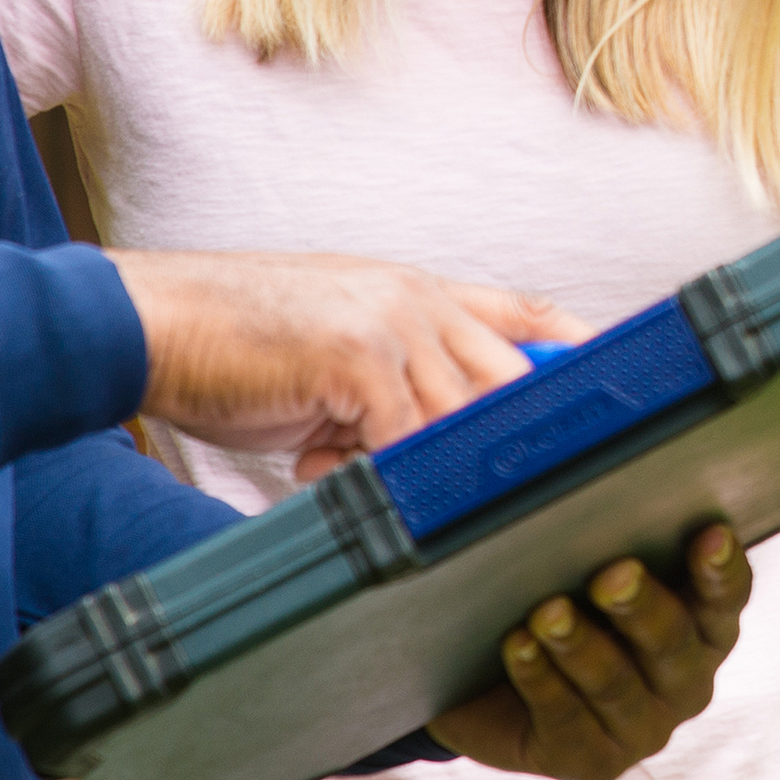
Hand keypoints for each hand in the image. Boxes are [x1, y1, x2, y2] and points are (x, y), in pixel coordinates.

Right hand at [108, 251, 576, 479]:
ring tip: (354, 466)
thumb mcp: (330, 357)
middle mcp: (418, 300)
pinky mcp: (360, 359)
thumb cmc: (230, 345)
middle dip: (506, 438)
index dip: (578, 349)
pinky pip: (404, 438)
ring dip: (418, 463)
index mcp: (416, 292)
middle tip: (492, 487)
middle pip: (510, 376)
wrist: (150, 320)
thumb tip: (418, 459)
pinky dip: (372, 472)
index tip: (629, 382)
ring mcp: (394, 324)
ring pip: (458, 417)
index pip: (524, 314)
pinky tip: (312, 465)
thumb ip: (389, 395)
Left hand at [426, 522, 752, 779]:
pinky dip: (541, 681)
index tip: (708, 533)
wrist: (492, 687)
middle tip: (612, 574)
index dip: (721, 569)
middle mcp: (685, 682)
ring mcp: (642, 729)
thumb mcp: (583, 568)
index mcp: (703, 626)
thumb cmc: (552, 602)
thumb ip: (604, 536)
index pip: (726, 597)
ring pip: (616, 687)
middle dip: (643, 608)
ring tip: (548, 611)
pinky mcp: (592, 762)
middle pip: (674, 645)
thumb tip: (584, 478)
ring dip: (581, 647)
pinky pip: (567, 722)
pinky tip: (518, 647)